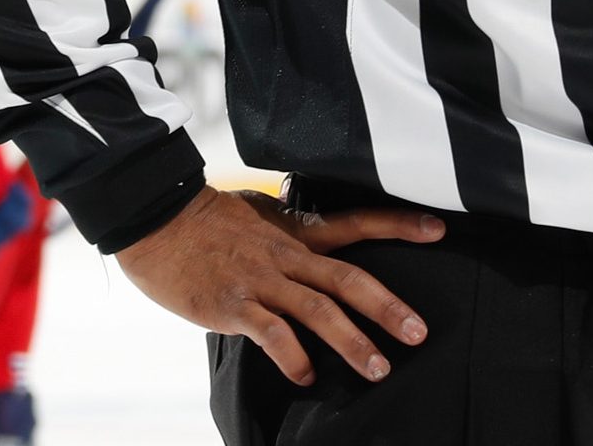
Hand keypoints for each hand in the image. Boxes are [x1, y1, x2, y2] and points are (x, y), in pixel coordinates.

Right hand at [115, 186, 443, 387]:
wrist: (154, 216)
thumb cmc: (203, 220)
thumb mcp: (256, 216)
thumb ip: (288, 235)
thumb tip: (311, 253)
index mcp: (294, 232)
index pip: (355, 223)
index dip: (398, 226)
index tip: (438, 230)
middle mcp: (285, 255)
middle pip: (348, 279)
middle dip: (387, 307)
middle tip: (418, 333)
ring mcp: (260, 280)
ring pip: (318, 310)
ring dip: (353, 341)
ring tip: (378, 369)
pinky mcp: (232, 304)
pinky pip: (272, 334)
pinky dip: (295, 357)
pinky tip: (307, 375)